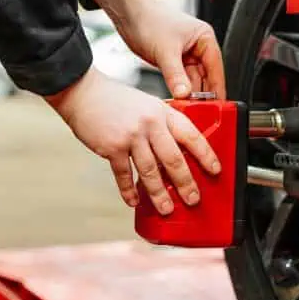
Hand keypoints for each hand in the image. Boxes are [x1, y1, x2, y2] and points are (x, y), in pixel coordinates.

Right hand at [45, 67, 221, 213]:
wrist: (83, 92)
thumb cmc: (114, 98)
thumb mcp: (147, 104)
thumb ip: (161, 123)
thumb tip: (174, 150)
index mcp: (162, 112)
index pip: (191, 135)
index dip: (206, 154)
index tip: (215, 169)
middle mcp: (150, 124)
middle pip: (174, 159)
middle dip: (185, 183)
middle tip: (193, 199)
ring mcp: (131, 136)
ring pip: (150, 171)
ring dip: (159, 193)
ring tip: (167, 207)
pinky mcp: (112, 148)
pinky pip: (124, 174)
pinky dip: (129, 190)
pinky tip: (134, 201)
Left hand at [91, 0, 225, 99]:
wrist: (128, 13)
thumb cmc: (149, 19)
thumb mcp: (165, 51)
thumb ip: (176, 75)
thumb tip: (185, 94)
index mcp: (204, 38)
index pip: (216, 68)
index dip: (217, 88)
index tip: (217, 106)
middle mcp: (197, 46)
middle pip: (205, 77)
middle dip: (201, 94)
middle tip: (199, 112)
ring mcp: (185, 55)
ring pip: (192, 80)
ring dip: (189, 94)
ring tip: (187, 108)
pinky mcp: (172, 61)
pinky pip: (180, 80)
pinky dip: (178, 90)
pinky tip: (177, 100)